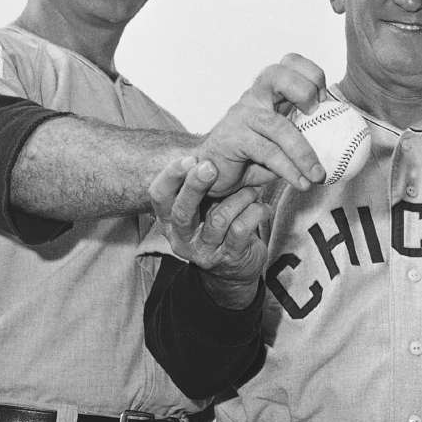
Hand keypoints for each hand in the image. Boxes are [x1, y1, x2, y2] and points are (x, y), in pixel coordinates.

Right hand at [150, 156, 270, 305]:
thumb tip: (207, 151)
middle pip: (183, 211)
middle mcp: (181, 238)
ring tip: (253, 190)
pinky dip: (255, 213)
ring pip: (218, 219)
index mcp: (170, 220)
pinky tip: (263, 207)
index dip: (170, 177)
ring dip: (239, 198)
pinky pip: (241, 230)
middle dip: (196, 186)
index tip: (188, 158)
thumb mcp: (203, 208)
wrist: (234, 270)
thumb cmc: (219, 228)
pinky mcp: (228, 258)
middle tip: (210, 166)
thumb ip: (201, 186)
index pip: (158, 197)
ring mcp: (204, 251)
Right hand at [193, 53, 327, 195]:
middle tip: (316, 114)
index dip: (311, 74)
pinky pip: (267, 153)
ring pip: (277, 126)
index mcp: (269, 91)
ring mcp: (241, 116)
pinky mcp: (232, 138)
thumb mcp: (284, 141)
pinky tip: (302, 182)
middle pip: (277, 75)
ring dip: (304, 152)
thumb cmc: (252, 155)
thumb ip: (307, 134)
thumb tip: (346, 145)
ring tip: (318, 175)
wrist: (212, 173)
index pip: (289, 63)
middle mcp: (254, 97)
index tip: (325, 100)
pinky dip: (289, 169)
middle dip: (303, 90)